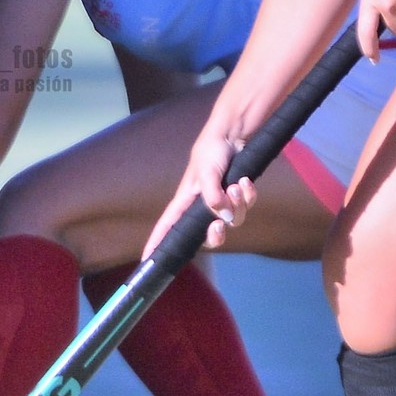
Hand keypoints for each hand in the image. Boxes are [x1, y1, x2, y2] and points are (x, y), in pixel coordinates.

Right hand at [141, 130, 256, 256]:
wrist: (234, 134)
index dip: (157, 244)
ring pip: (232, 220)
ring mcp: (223, 202)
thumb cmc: (211, 149)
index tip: (147, 262)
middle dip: (215, 235)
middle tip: (218, 225)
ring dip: (237, 205)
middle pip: (208, 236)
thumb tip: (221, 219)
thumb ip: (211, 196)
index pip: (168, 226)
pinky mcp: (239, 195)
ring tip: (237, 185)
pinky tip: (246, 182)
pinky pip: (246, 206)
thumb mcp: (206, 172)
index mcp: (186, 201)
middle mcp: (203, 206)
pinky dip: (248, 195)